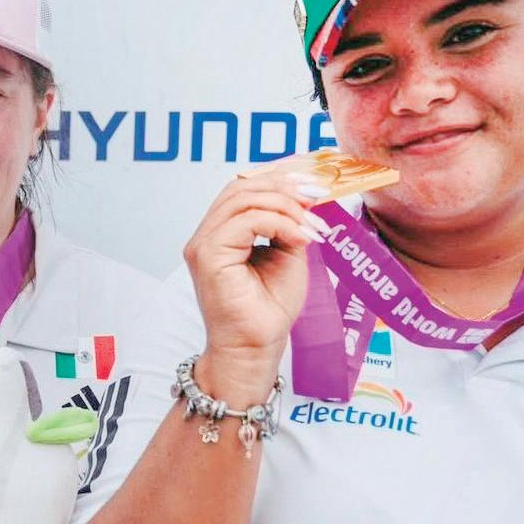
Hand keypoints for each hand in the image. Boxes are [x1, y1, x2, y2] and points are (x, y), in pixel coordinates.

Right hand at [183, 169, 332, 393]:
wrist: (256, 347)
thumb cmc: (269, 310)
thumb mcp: (288, 254)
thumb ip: (290, 223)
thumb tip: (307, 192)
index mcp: (221, 232)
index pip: (244, 187)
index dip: (279, 176)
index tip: (315, 180)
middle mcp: (206, 235)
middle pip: (242, 186)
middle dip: (285, 186)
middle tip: (319, 195)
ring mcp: (203, 244)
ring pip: (244, 198)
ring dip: (287, 205)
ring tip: (313, 224)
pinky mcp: (208, 256)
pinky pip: (246, 220)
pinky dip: (280, 223)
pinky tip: (301, 238)